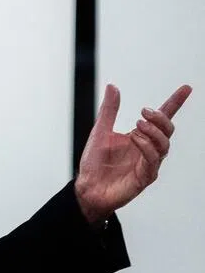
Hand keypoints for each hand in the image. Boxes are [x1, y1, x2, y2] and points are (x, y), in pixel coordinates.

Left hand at [75, 83, 192, 223]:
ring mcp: (148, 163)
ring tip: (138, 125)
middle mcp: (147, 149)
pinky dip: (146, 147)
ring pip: (164, 145)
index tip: (186, 88)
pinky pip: (153, 160)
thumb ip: (109, 110)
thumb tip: (113, 87)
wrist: (87, 186)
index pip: (161, 119)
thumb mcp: (100, 131)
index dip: (174, 103)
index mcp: (139, 136)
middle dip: (160, 118)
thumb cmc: (95, 162)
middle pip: (167, 130)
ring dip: (153, 132)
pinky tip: (135, 140)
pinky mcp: (145, 176)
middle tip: (143, 112)